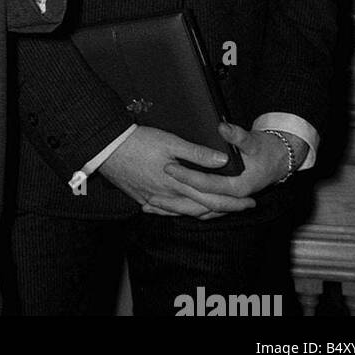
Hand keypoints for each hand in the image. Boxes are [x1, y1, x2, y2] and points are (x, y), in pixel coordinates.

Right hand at [99, 125, 256, 218]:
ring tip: (215, 209)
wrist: (105, 148)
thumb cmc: (137, 141)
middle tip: (241, 208)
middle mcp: (167, 197)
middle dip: (224, 210)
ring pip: (183, 213)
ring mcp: (152, 200)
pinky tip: (177, 209)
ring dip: (202, 213)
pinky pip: (163, 211)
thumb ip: (197, 153)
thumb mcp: (170, 141)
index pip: (213, 200)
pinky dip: (176, 212)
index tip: (250, 202)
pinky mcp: (140, 198)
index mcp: (178, 184)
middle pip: (201, 210)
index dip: (233, 203)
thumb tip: (222, 161)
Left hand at [165, 122, 305, 205]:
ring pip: (198, 210)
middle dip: (175, 200)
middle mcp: (230, 197)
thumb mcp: (252, 141)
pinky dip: (184, 208)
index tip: (168, 166)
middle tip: (151, 195)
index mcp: (237, 186)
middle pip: (199, 202)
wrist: (277, 161)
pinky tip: (166, 206)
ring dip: (177, 209)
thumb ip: (236, 135)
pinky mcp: (222, 198)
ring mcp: (227, 200)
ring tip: (152, 206)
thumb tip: (222, 127)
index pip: (206, 183)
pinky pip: (201, 208)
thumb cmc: (264, 151)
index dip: (187, 175)